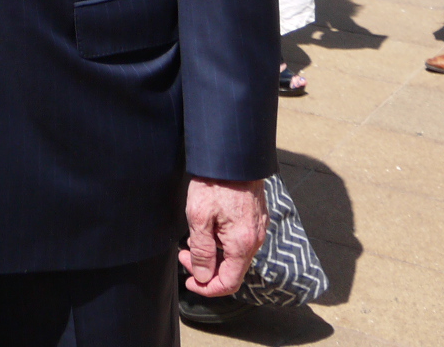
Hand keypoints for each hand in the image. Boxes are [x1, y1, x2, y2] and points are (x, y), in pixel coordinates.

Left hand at [180, 177, 266, 297]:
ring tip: (194, 236)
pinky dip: (222, 242)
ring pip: (235, 256)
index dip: (207, 288)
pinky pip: (240, 241)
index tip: (189, 281)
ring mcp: (258, 229)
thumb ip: (201, 251)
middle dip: (206, 268)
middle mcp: (256, 240)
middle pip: (232, 270)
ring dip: (213, 254)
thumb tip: (202, 277)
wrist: (233, 156)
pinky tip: (208, 227)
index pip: (229, 283)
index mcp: (242, 244)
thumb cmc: (214, 183)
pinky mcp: (257, 219)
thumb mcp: (198, 217)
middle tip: (184, 253)